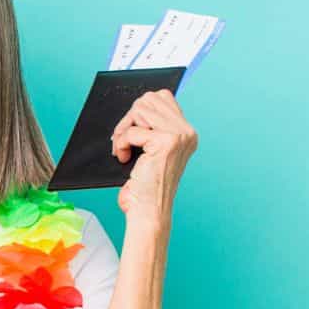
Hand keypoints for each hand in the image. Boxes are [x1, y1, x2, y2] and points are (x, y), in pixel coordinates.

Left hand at [110, 89, 197, 231]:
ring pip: (140, 109)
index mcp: (186, 133)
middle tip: (122, 140)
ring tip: (123, 149)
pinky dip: (121, 143)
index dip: (140, 110)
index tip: (131, 130)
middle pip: (148, 100)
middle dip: (128, 118)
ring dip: (123, 129)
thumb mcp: (152, 152)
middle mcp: (187, 132)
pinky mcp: (166, 142)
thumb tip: (138, 105)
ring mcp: (179, 136)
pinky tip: (124, 158)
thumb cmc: (145, 186)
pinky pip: (132, 130)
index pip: (162, 97)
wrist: (148, 211)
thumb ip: (152, 128)